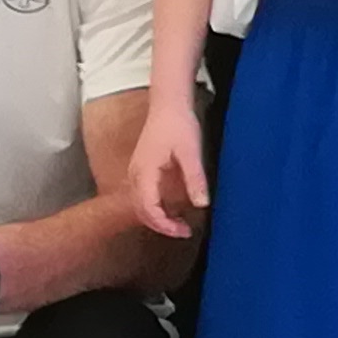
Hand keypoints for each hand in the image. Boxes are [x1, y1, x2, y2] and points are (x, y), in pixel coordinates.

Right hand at [132, 97, 210, 237]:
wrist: (168, 105)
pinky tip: (173, 209)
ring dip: (157, 218)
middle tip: (185, 232)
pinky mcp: (141, 169)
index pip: (149, 209)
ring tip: (180, 224)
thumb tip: (202, 205)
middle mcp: (135, 175)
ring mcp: (136, 172)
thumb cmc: (179, 125)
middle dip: (161, 225)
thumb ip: (195, 179)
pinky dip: (155, 207)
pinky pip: (143, 196)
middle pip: (141, 211)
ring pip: (140, 205)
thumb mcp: (191, 153)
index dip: (165, 225)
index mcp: (145, 172)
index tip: (183, 232)